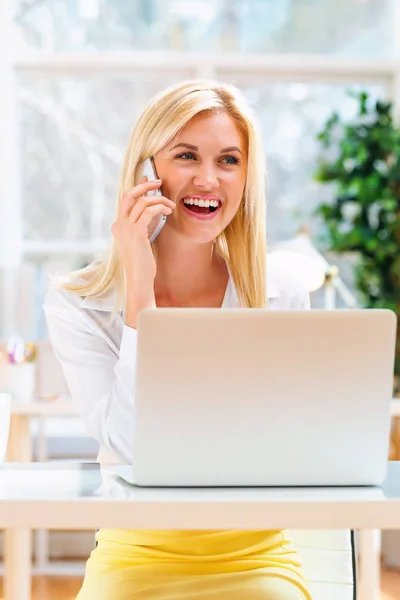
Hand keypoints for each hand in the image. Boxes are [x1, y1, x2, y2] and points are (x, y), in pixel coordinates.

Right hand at [111, 176, 174, 327]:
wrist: (139, 279)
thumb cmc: (143, 263)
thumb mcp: (142, 239)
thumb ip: (145, 224)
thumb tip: (154, 209)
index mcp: (118, 226)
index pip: (126, 200)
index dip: (137, 187)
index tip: (149, 180)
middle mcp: (119, 224)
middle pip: (129, 194)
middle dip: (145, 185)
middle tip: (159, 181)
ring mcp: (126, 228)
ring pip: (142, 201)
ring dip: (160, 200)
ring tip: (171, 205)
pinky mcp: (136, 233)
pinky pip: (149, 210)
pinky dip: (160, 207)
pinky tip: (168, 211)